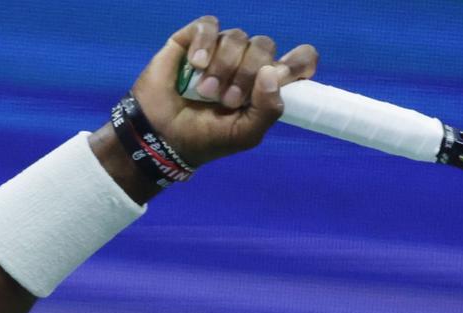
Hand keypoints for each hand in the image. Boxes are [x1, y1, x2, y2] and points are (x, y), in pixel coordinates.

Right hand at [131, 15, 317, 167]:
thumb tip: (271, 72)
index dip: (299, 62)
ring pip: (237, 37)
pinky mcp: (194, 39)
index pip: (298, 60)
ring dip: (223, 66)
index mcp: (265, 85)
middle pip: (264, 46)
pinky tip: (195, 64)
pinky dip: (205, 44)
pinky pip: (209, 25)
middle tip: (227, 100)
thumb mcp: (245, 134)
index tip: (284, 75)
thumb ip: (268, 109)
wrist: (163, 136)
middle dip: (247, 74)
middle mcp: (247, 63)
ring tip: (205, 92)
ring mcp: (221, 49)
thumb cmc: (206, 138)